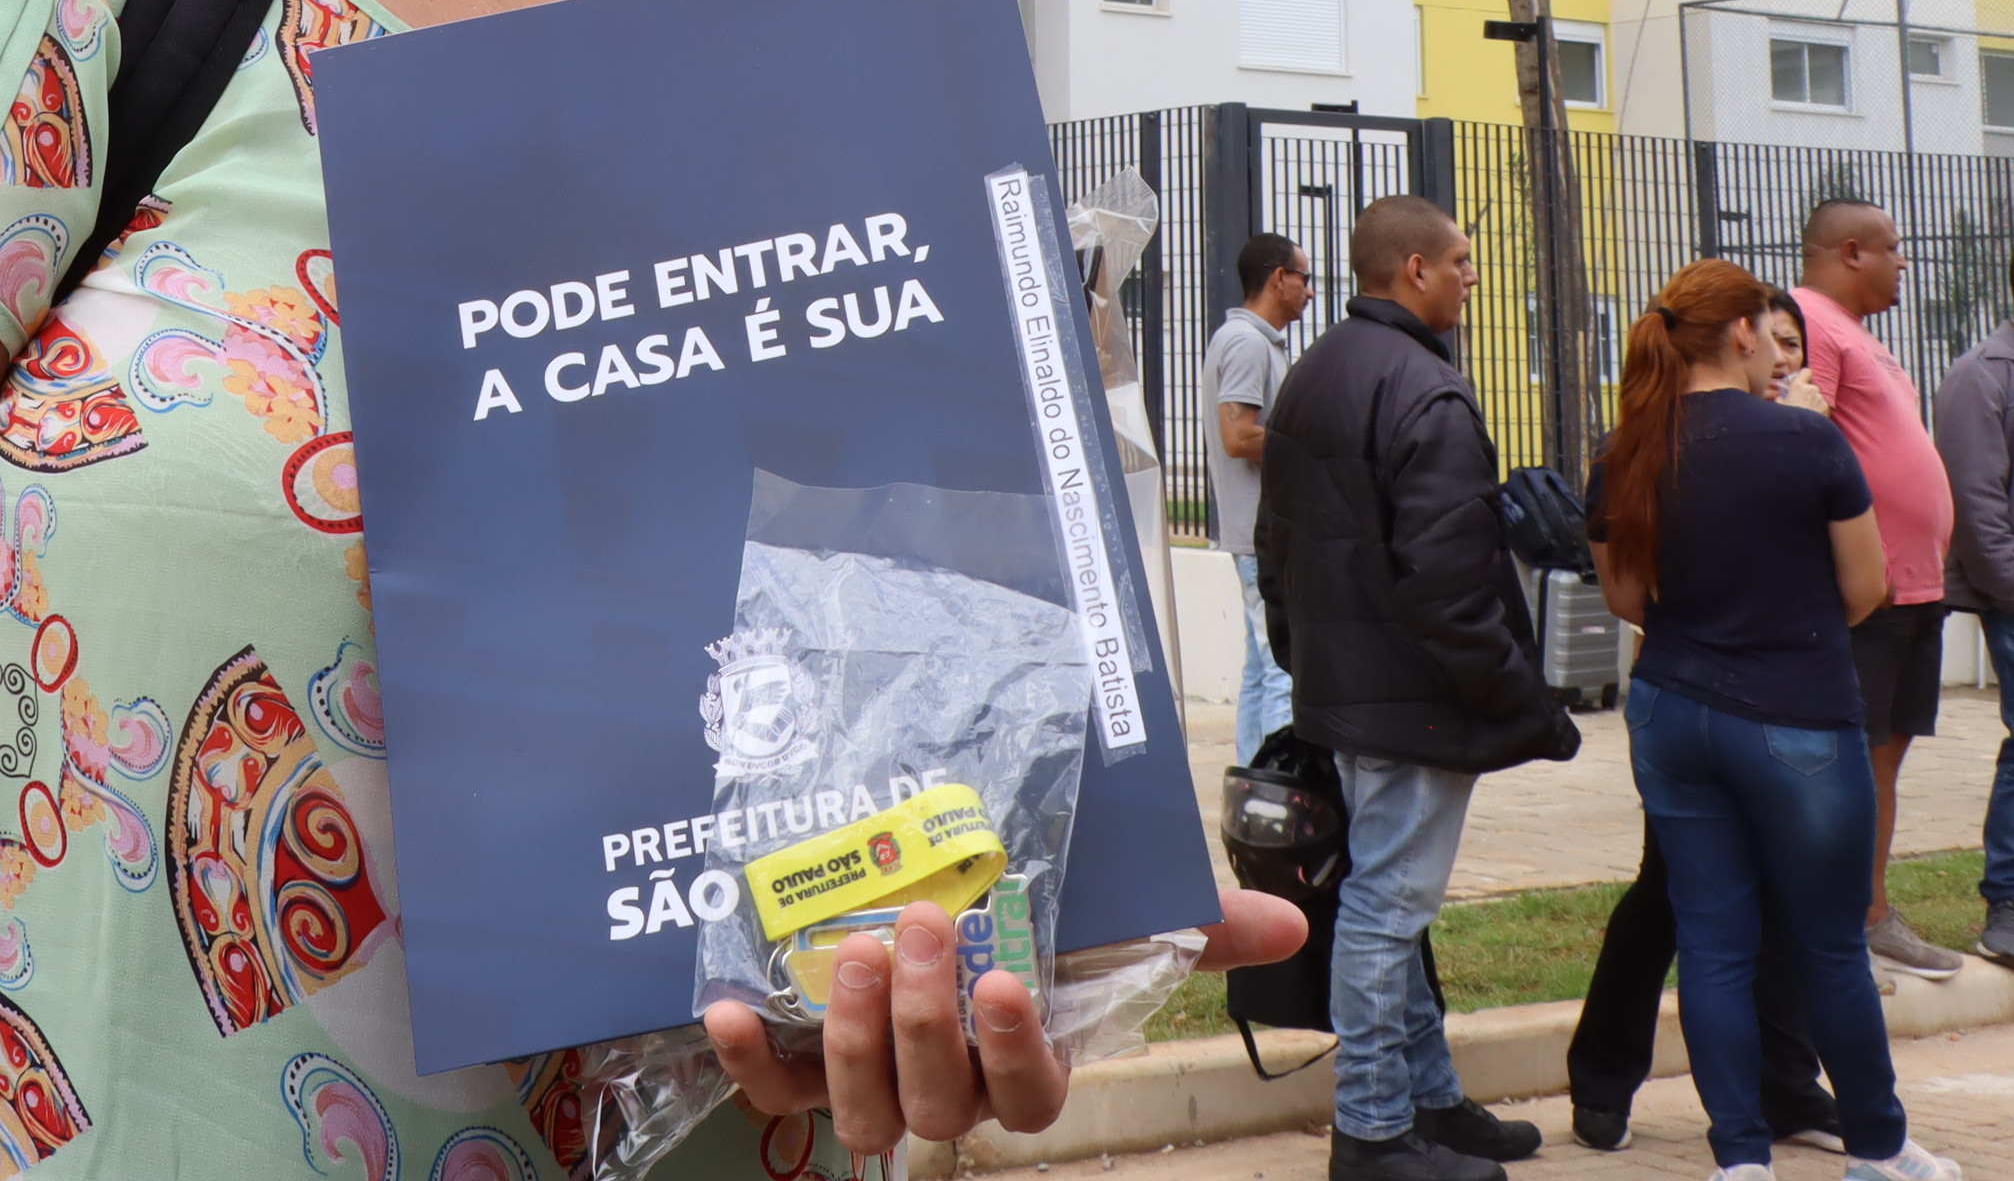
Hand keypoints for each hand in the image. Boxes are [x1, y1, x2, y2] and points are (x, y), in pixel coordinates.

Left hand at [703, 890, 1306, 1159]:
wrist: (917, 908)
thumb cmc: (1023, 930)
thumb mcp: (1101, 921)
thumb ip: (1190, 925)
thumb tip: (1287, 924)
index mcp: (1018, 1065)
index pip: (1030, 1097)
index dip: (1016, 1052)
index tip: (1005, 983)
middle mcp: (945, 1092)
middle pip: (936, 1098)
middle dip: (924, 1020)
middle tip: (918, 928)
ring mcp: (868, 1084)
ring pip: (860, 1106)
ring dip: (853, 1034)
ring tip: (851, 951)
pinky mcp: (797, 1070)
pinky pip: (770, 1091)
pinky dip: (746, 1060)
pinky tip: (725, 1006)